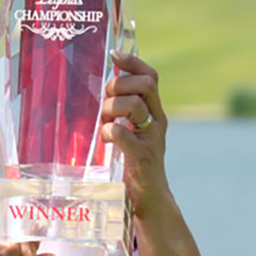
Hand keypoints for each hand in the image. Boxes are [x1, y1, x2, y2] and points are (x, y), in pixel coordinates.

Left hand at [100, 51, 171, 217]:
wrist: (149, 200)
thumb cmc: (130, 165)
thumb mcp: (127, 132)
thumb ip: (118, 112)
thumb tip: (99, 88)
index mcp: (153, 112)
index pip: (150, 76)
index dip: (133, 62)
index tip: (114, 55)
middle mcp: (156, 121)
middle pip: (144, 84)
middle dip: (119, 86)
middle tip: (106, 103)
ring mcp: (151, 138)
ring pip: (133, 104)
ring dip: (111, 109)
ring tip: (104, 124)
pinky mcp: (142, 157)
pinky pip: (122, 133)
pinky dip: (109, 132)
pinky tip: (105, 138)